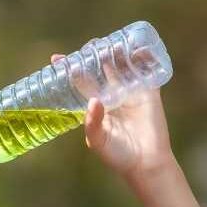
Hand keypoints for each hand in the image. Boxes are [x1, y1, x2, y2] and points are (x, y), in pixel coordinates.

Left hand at [50, 53, 177, 189]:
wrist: (146, 164)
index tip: (57, 58)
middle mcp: (112, 95)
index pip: (80, 81)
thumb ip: (92, 122)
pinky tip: (139, 48)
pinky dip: (144, 58)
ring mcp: (131, 92)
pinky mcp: (149, 93)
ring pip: (122, 66)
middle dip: (95, 55)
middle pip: (101, 68)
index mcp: (96, 104)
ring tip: (112, 42)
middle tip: (91, 46)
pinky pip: (147, 71)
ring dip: (117, 52)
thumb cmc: (118, 156)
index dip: (69, 69)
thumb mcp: (98, 141)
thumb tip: (94, 100)